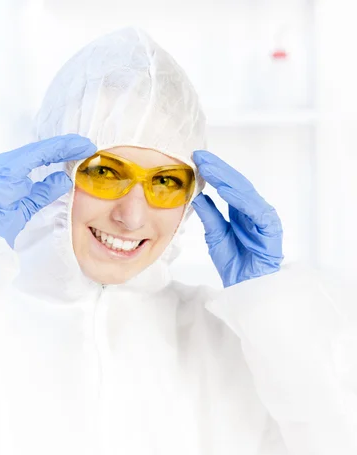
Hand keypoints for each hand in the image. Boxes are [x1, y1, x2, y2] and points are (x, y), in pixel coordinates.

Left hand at [0, 134, 96, 248]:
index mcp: (8, 170)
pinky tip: (56, 157)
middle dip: (63, 146)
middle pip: (38, 149)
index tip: (83, 146)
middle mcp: (3, 163)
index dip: (65, 147)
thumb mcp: (26, 209)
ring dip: (55, 151)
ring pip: (33, 152)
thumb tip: (65, 178)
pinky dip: (44, 157)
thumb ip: (46, 191)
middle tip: (84, 146)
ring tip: (75, 150)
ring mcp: (1, 165)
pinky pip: (26, 159)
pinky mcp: (3, 170)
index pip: (41, 152)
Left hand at [192, 150, 283, 287]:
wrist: (247, 286)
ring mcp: (263, 216)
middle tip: (198, 156)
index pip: (226, 185)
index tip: (194, 159)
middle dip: (217, 168)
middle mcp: (253, 209)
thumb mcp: (215, 234)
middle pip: (235, 183)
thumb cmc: (235, 262)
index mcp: (241, 209)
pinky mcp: (270, 227)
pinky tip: (223, 189)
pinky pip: (254, 209)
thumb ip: (209, 214)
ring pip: (244, 192)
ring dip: (225, 178)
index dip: (212, 171)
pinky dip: (239, 199)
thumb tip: (196, 195)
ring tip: (207, 168)